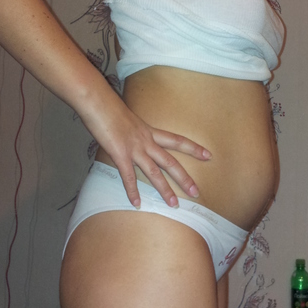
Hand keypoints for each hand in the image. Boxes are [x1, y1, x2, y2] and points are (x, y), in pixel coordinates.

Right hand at [89, 100, 210, 208]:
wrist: (98, 102)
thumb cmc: (109, 108)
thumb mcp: (128, 120)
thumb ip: (133, 132)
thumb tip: (131, 138)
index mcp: (149, 131)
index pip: (177, 140)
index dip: (193, 148)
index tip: (208, 155)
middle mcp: (146, 141)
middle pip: (171, 161)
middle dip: (184, 178)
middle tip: (196, 192)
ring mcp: (134, 148)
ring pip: (154, 172)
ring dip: (164, 189)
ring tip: (173, 204)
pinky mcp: (120, 154)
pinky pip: (128, 176)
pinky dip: (133, 191)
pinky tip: (136, 204)